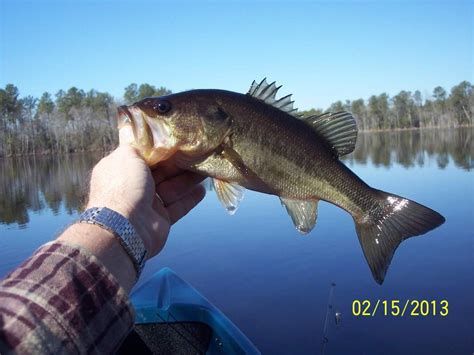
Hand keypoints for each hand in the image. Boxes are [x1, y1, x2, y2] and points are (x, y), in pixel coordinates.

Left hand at [86, 145, 205, 257]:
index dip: (162, 149)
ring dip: (189, 179)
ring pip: (172, 188)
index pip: (144, 155)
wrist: (125, 227)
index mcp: (122, 169)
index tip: (180, 140)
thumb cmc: (124, 185)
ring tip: (207, 169)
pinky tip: (202, 190)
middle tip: (199, 153)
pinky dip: (189, 199)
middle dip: (180, 163)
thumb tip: (141, 134)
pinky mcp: (160, 219)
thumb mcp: (127, 155)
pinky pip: (178, 206)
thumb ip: (137, 144)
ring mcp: (147, 204)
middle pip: (162, 172)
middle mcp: (134, 186)